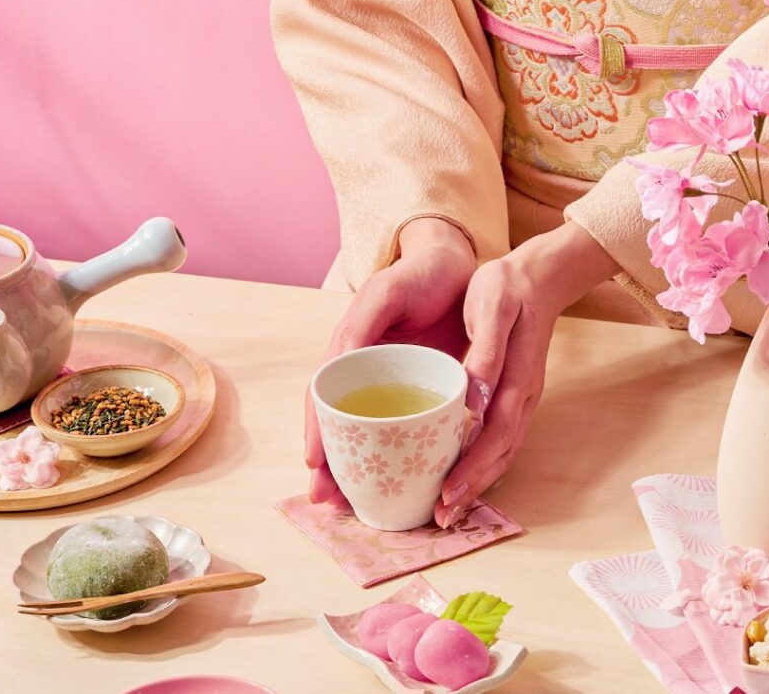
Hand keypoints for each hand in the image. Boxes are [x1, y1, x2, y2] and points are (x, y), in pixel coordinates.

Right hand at [306, 218, 477, 503]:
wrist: (453, 267)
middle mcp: (364, 373)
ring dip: (355, 468)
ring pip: (367, 433)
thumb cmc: (416, 277)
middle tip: (328, 501)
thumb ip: (360, 325)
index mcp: (348, 353)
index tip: (314, 468)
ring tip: (351, 502)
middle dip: (329, 465)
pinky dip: (392, 454)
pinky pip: (400, 428)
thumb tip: (338, 365)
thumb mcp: (384, 295)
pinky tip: (395, 478)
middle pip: (339, 426)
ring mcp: (390, 384)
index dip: (315, 434)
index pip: (322, 401)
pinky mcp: (418, 390)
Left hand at [434, 222, 619, 526]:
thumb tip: (473, 397)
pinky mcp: (513, 397)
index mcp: (517, 379)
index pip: (495, 437)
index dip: (471, 469)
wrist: (536, 276)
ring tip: (446, 508)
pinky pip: (499, 440)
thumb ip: (486, 351)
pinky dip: (481, 464)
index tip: (444, 494)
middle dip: (470, 489)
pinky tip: (458, 475)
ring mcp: (521, 400)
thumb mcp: (492, 305)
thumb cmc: (505, 287)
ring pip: (501, 453)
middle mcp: (522, 398)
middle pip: (499, 456)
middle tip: (439, 517)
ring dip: (476, 483)